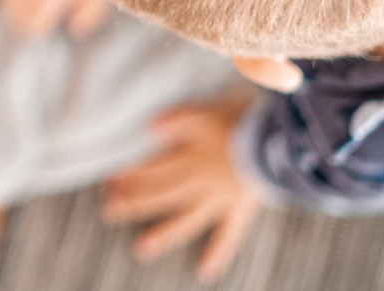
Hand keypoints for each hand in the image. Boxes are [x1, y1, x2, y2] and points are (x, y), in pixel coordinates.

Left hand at [103, 98, 260, 282]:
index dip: (129, 175)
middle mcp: (198, 183)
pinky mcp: (239, 211)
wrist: (275, 145)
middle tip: (109, 212)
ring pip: (186, 219)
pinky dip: (217, 253)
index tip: (107, 182)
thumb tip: (149, 126)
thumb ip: (177, 119)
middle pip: (161, 194)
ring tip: (141, 250)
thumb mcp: (205, 113)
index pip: (152, 168)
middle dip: (134, 203)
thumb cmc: (241, 126)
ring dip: (163, 234)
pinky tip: (205, 271)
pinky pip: (228, 236)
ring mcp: (218, 200)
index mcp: (188, 158)